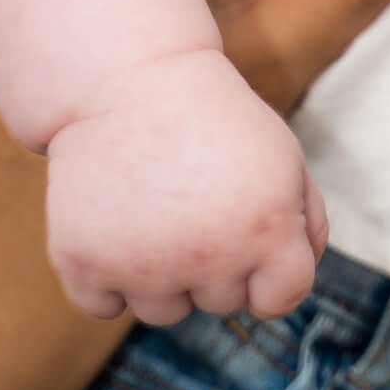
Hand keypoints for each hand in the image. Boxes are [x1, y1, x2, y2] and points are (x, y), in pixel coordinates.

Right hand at [46, 46, 327, 324]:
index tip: (251, 236)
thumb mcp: (283, 156)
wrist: (129, 78)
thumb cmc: (214, 121)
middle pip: (220, 304)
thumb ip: (307, 223)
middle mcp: (208, 256)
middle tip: (194, 201)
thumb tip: (293, 283)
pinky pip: (103, 305)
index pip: (282, 300)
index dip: (270, 270)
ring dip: (160, 274)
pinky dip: (105, 276)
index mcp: (267, 230)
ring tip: (153, 209)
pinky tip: (113, 225)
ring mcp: (141, 266)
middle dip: (214, 263)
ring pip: (162, 312)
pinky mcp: (82, 263)